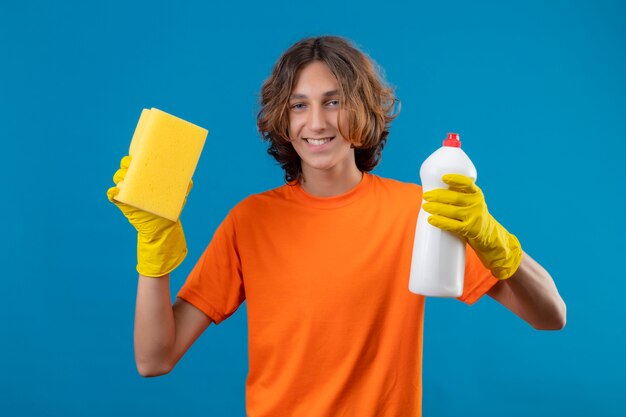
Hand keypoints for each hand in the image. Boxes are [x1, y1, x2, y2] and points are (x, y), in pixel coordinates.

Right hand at [107, 155, 188, 276]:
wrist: (162, 227)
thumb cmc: (169, 207)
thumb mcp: (179, 196)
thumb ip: (185, 186)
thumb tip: (189, 179)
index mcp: (146, 177)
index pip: (137, 163)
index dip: (135, 157)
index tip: (137, 154)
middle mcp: (135, 183)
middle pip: (125, 169)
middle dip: (126, 164)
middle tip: (132, 165)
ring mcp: (128, 192)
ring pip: (118, 179)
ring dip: (119, 176)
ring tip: (125, 177)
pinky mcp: (123, 203)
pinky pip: (112, 196)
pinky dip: (111, 193)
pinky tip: (114, 191)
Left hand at [422, 174, 521, 279]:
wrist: (489, 234)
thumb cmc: (473, 215)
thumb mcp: (471, 202)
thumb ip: (458, 196)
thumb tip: (432, 192)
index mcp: (476, 193)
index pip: (467, 183)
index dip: (455, 179)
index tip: (443, 177)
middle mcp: (477, 203)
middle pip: (455, 198)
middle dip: (438, 196)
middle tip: (425, 195)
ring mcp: (474, 217)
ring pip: (452, 211)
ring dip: (436, 208)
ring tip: (425, 206)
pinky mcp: (470, 229)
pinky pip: (452, 225)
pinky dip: (440, 221)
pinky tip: (431, 219)